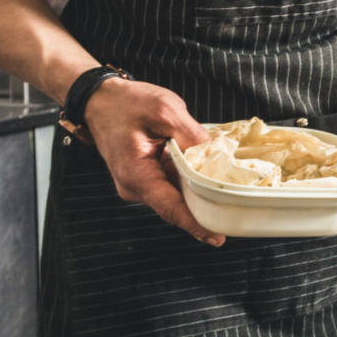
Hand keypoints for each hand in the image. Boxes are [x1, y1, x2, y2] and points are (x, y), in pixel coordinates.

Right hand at [82, 78, 222, 245]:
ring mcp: (139, 184)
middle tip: (236, 209)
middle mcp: (135, 186)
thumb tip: (214, 156)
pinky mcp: (145, 177)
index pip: (170, 208)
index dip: (195, 224)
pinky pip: (172, 185)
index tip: (217, 237)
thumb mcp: (165, 111)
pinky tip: (208, 172)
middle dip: (205, 208)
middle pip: (177, 206)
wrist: (100, 99)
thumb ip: (192, 136)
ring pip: (177, 195)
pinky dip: (190, 181)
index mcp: (136, 174)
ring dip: (199, 192)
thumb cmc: (126, 103)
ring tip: (228, 186)